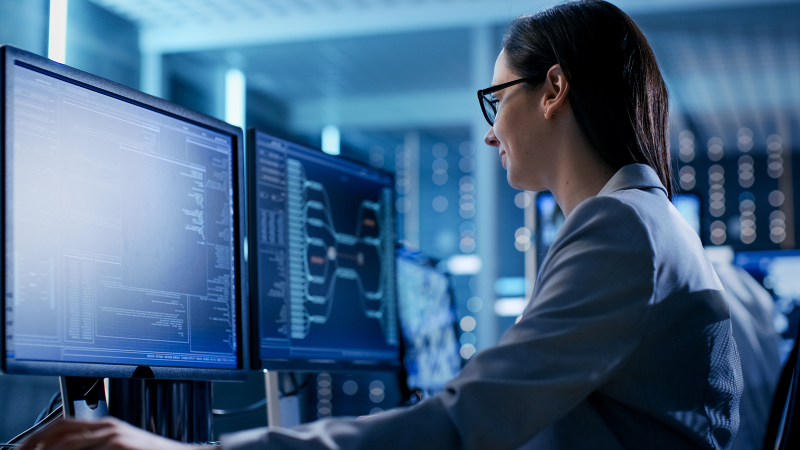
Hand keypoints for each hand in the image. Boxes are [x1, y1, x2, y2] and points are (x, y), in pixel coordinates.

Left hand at [18, 417, 201, 449]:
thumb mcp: (122, 447)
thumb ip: (96, 447)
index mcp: (107, 425)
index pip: (62, 423)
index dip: (38, 436)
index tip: (24, 449)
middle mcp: (109, 428)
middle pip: (61, 431)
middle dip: (36, 446)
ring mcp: (115, 438)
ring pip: (68, 444)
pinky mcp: (121, 448)